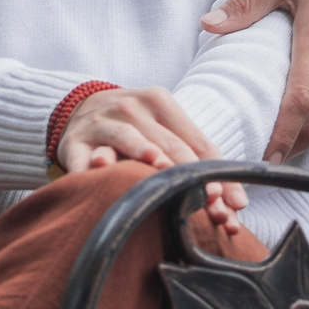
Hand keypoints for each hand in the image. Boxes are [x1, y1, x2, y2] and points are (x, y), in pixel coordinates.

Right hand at [57, 87, 248, 211]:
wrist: (82, 107)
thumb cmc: (137, 126)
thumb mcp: (165, 130)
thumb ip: (198, 161)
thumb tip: (235, 205)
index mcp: (160, 102)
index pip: (196, 144)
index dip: (214, 174)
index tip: (229, 204)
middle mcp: (132, 108)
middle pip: (168, 146)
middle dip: (189, 178)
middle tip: (206, 206)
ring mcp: (102, 122)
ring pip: (127, 139)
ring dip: (143, 152)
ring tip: (157, 167)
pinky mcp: (74, 141)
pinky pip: (80, 157)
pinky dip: (87, 167)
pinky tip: (96, 176)